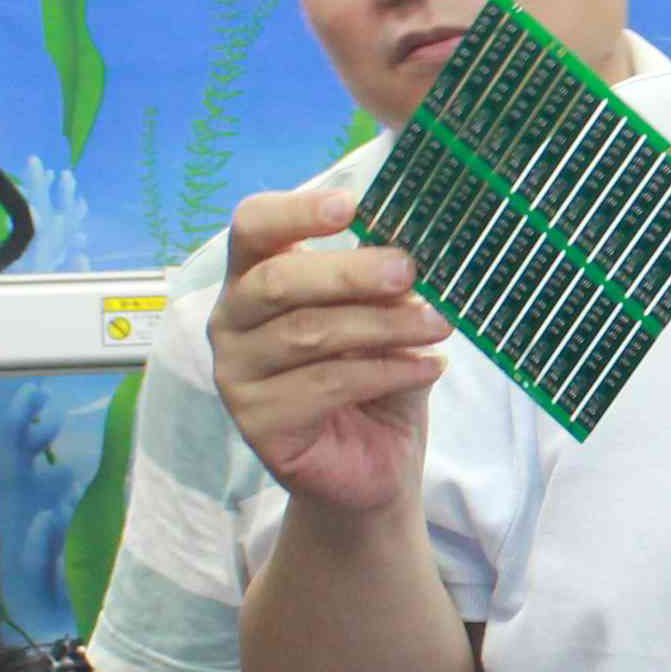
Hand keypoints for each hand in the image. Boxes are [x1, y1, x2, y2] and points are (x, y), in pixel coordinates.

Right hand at [212, 180, 443, 516]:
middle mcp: (231, 321)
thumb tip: (413, 245)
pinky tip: (429, 366)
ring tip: (439, 324)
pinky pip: (326, 386)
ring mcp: (236, 374)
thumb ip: (384, 281)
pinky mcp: (257, 423)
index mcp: (253, 277)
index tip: (351, 206)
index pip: (253, 227)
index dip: (296, 212)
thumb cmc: (372, 375)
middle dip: (351, 272)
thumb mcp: (382, 316)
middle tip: (410, 269)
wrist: (371, 465)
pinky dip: (386, 371)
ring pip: (308, 334)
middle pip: (279, 280)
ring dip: (383, 324)